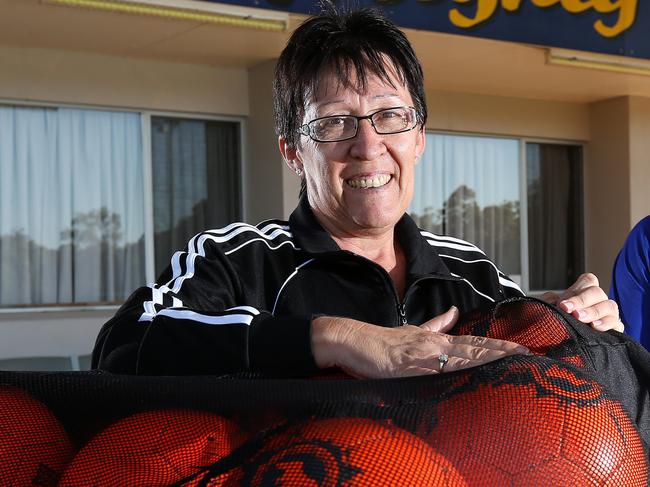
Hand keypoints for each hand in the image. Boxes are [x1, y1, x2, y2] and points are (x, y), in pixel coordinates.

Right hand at [311, 308, 528, 378]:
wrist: (353, 341)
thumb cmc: (381, 342)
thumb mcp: (412, 331)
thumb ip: (436, 325)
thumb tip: (453, 313)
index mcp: (436, 340)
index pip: (474, 342)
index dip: (498, 346)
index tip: (521, 349)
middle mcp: (434, 345)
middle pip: (474, 349)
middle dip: (501, 352)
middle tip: (527, 355)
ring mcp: (422, 355)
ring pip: (460, 358)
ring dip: (486, 360)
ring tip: (509, 363)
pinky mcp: (408, 367)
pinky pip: (435, 373)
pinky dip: (454, 374)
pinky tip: (469, 377)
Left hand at [540, 273, 622, 332]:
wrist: (558, 345)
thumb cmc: (554, 322)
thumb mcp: (549, 308)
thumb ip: (549, 300)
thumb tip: (552, 299)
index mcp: (583, 292)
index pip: (588, 280)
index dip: (577, 289)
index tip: (563, 304)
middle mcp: (598, 301)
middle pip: (597, 292)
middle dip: (582, 301)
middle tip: (569, 310)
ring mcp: (608, 314)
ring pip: (610, 306)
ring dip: (593, 311)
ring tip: (579, 317)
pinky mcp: (614, 330)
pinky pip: (617, 324)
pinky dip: (607, 323)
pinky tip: (595, 326)